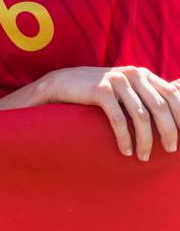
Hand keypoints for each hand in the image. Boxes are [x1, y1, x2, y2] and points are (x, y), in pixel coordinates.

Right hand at [38, 66, 179, 160]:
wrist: (61, 83)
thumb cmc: (98, 92)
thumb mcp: (125, 88)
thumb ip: (146, 94)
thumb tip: (173, 110)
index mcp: (144, 74)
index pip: (172, 94)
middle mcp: (133, 74)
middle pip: (160, 106)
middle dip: (168, 131)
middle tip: (171, 150)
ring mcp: (117, 81)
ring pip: (141, 115)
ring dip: (145, 140)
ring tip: (143, 157)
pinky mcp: (100, 90)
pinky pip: (118, 119)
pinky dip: (124, 138)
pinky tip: (126, 150)